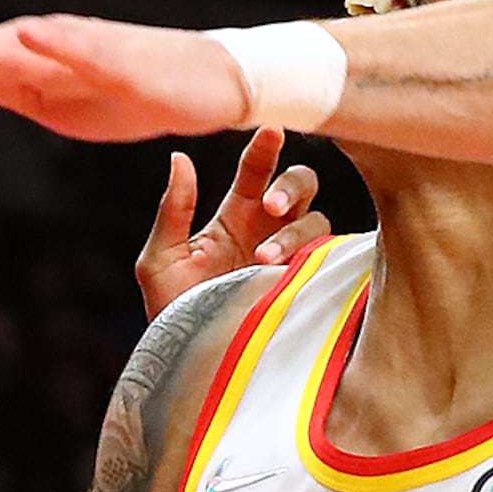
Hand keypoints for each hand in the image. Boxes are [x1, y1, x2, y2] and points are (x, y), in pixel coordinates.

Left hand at [0, 13, 248, 141]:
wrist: (205, 81)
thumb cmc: (127, 90)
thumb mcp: (52, 100)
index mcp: (24, 64)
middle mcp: (42, 49)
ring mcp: (80, 52)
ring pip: (16, 48)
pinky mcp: (121, 60)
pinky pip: (85, 51)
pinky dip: (56, 42)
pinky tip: (30, 34)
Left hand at [136, 128, 328, 315]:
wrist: (188, 361)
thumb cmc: (171, 310)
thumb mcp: (160, 259)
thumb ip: (172, 210)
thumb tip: (179, 158)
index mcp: (236, 215)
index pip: (257, 170)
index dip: (265, 148)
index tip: (270, 130)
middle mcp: (269, 230)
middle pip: (302, 184)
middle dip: (292, 186)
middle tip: (271, 206)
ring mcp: (292, 258)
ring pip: (319, 221)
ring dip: (296, 233)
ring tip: (266, 260)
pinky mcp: (307, 287)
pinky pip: (331, 261)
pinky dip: (322, 257)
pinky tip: (299, 268)